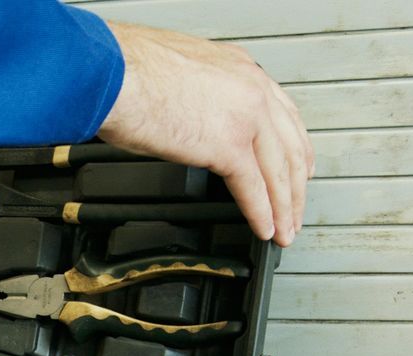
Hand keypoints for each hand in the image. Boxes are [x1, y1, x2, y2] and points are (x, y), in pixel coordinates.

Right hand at [97, 22, 312, 246]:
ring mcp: (245, 117)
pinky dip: (262, 213)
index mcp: (240, 68)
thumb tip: (190, 120)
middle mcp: (251, 88)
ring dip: (284, 206)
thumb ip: (199, 97)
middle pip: (289, 145)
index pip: (282, 112)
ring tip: (285, 230)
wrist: (113, 75)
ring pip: (278, 170)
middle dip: (296, 185)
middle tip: (296, 209)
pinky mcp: (228, 145)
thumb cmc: (128, 71)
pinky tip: (265, 229)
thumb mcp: (180, 74)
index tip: (299, 167)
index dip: (294, 146)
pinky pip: (253, 187)